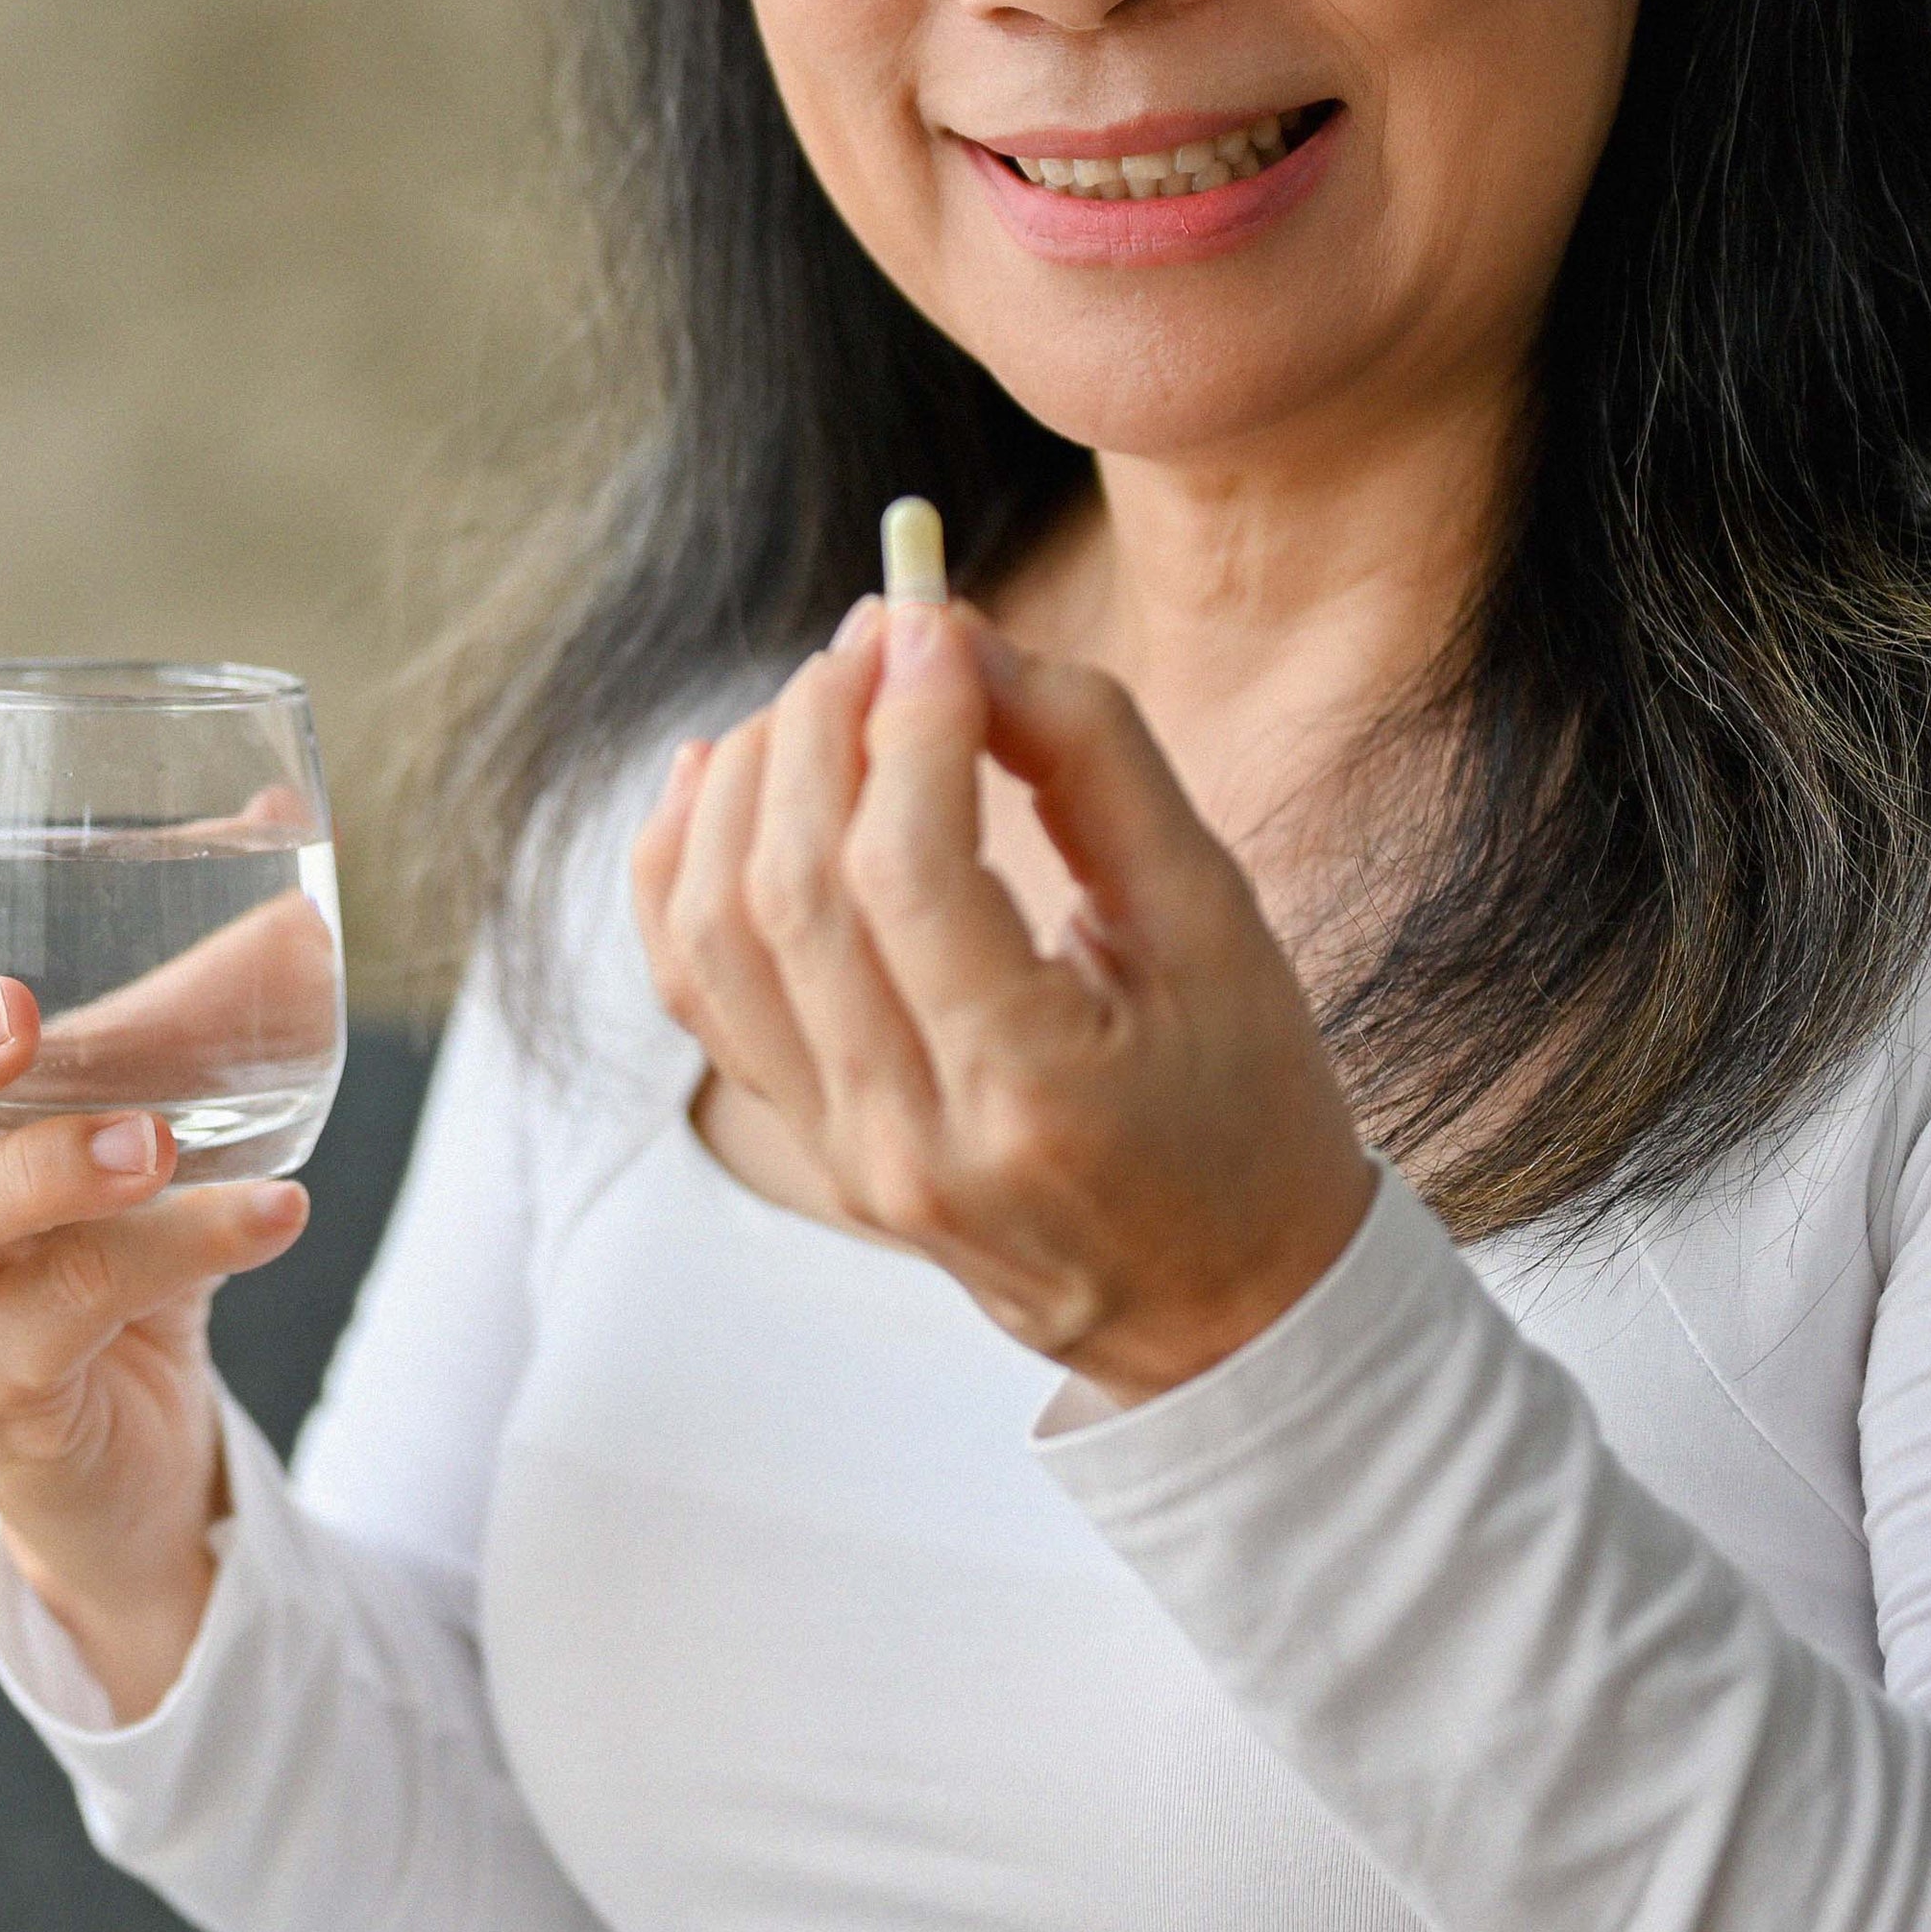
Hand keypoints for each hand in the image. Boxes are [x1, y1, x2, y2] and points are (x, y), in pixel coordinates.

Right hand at [0, 699, 313, 1709]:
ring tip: (153, 1139)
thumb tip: (287, 840)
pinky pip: (65, 1318)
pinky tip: (271, 1214)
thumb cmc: (106, 1250)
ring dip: (39, 1172)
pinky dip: (174, 1256)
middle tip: (8, 1008)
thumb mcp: (144, 1103)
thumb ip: (190, 992)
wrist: (125, 1466)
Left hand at [630, 594, 1375, 1406]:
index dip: (907, 723)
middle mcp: (910, 1141)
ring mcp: (842, 1154)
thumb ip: (1094, 765)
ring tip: (821, 695)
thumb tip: (958, 642)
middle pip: (792, 891)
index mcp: (1036, 1096)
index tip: (935, 623)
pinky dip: (683, 863)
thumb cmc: (1248, 1106)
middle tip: (878, 633)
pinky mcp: (809, 1144)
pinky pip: (696, 986)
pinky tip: (721, 771)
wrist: (1223, 1308)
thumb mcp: (1217, 923)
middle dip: (821, 726)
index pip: (908, 875)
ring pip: (715, 933)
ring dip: (746, 781)